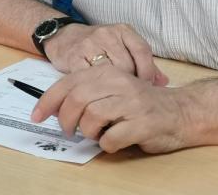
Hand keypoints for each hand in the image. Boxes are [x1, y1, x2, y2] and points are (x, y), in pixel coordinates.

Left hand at [31, 64, 190, 153]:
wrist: (181, 112)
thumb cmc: (140, 103)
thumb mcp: (112, 89)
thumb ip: (87, 93)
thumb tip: (52, 109)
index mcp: (107, 73)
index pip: (68, 84)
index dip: (47, 102)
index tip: (36, 116)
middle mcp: (119, 83)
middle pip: (76, 101)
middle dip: (66, 121)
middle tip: (69, 131)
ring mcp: (131, 103)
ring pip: (91, 119)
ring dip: (88, 133)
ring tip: (97, 134)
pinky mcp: (142, 124)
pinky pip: (111, 138)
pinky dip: (107, 144)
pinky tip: (114, 140)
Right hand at [44, 23, 168, 85]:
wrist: (64, 38)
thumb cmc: (98, 47)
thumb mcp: (122, 47)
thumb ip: (142, 63)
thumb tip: (163, 83)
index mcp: (122, 31)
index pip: (142, 51)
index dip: (148, 72)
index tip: (147, 86)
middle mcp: (106, 34)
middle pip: (126, 64)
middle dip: (129, 83)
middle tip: (129, 95)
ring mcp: (89, 45)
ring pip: (108, 73)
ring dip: (112, 89)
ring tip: (115, 98)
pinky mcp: (74, 57)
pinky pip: (90, 78)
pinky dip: (96, 90)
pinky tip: (99, 95)